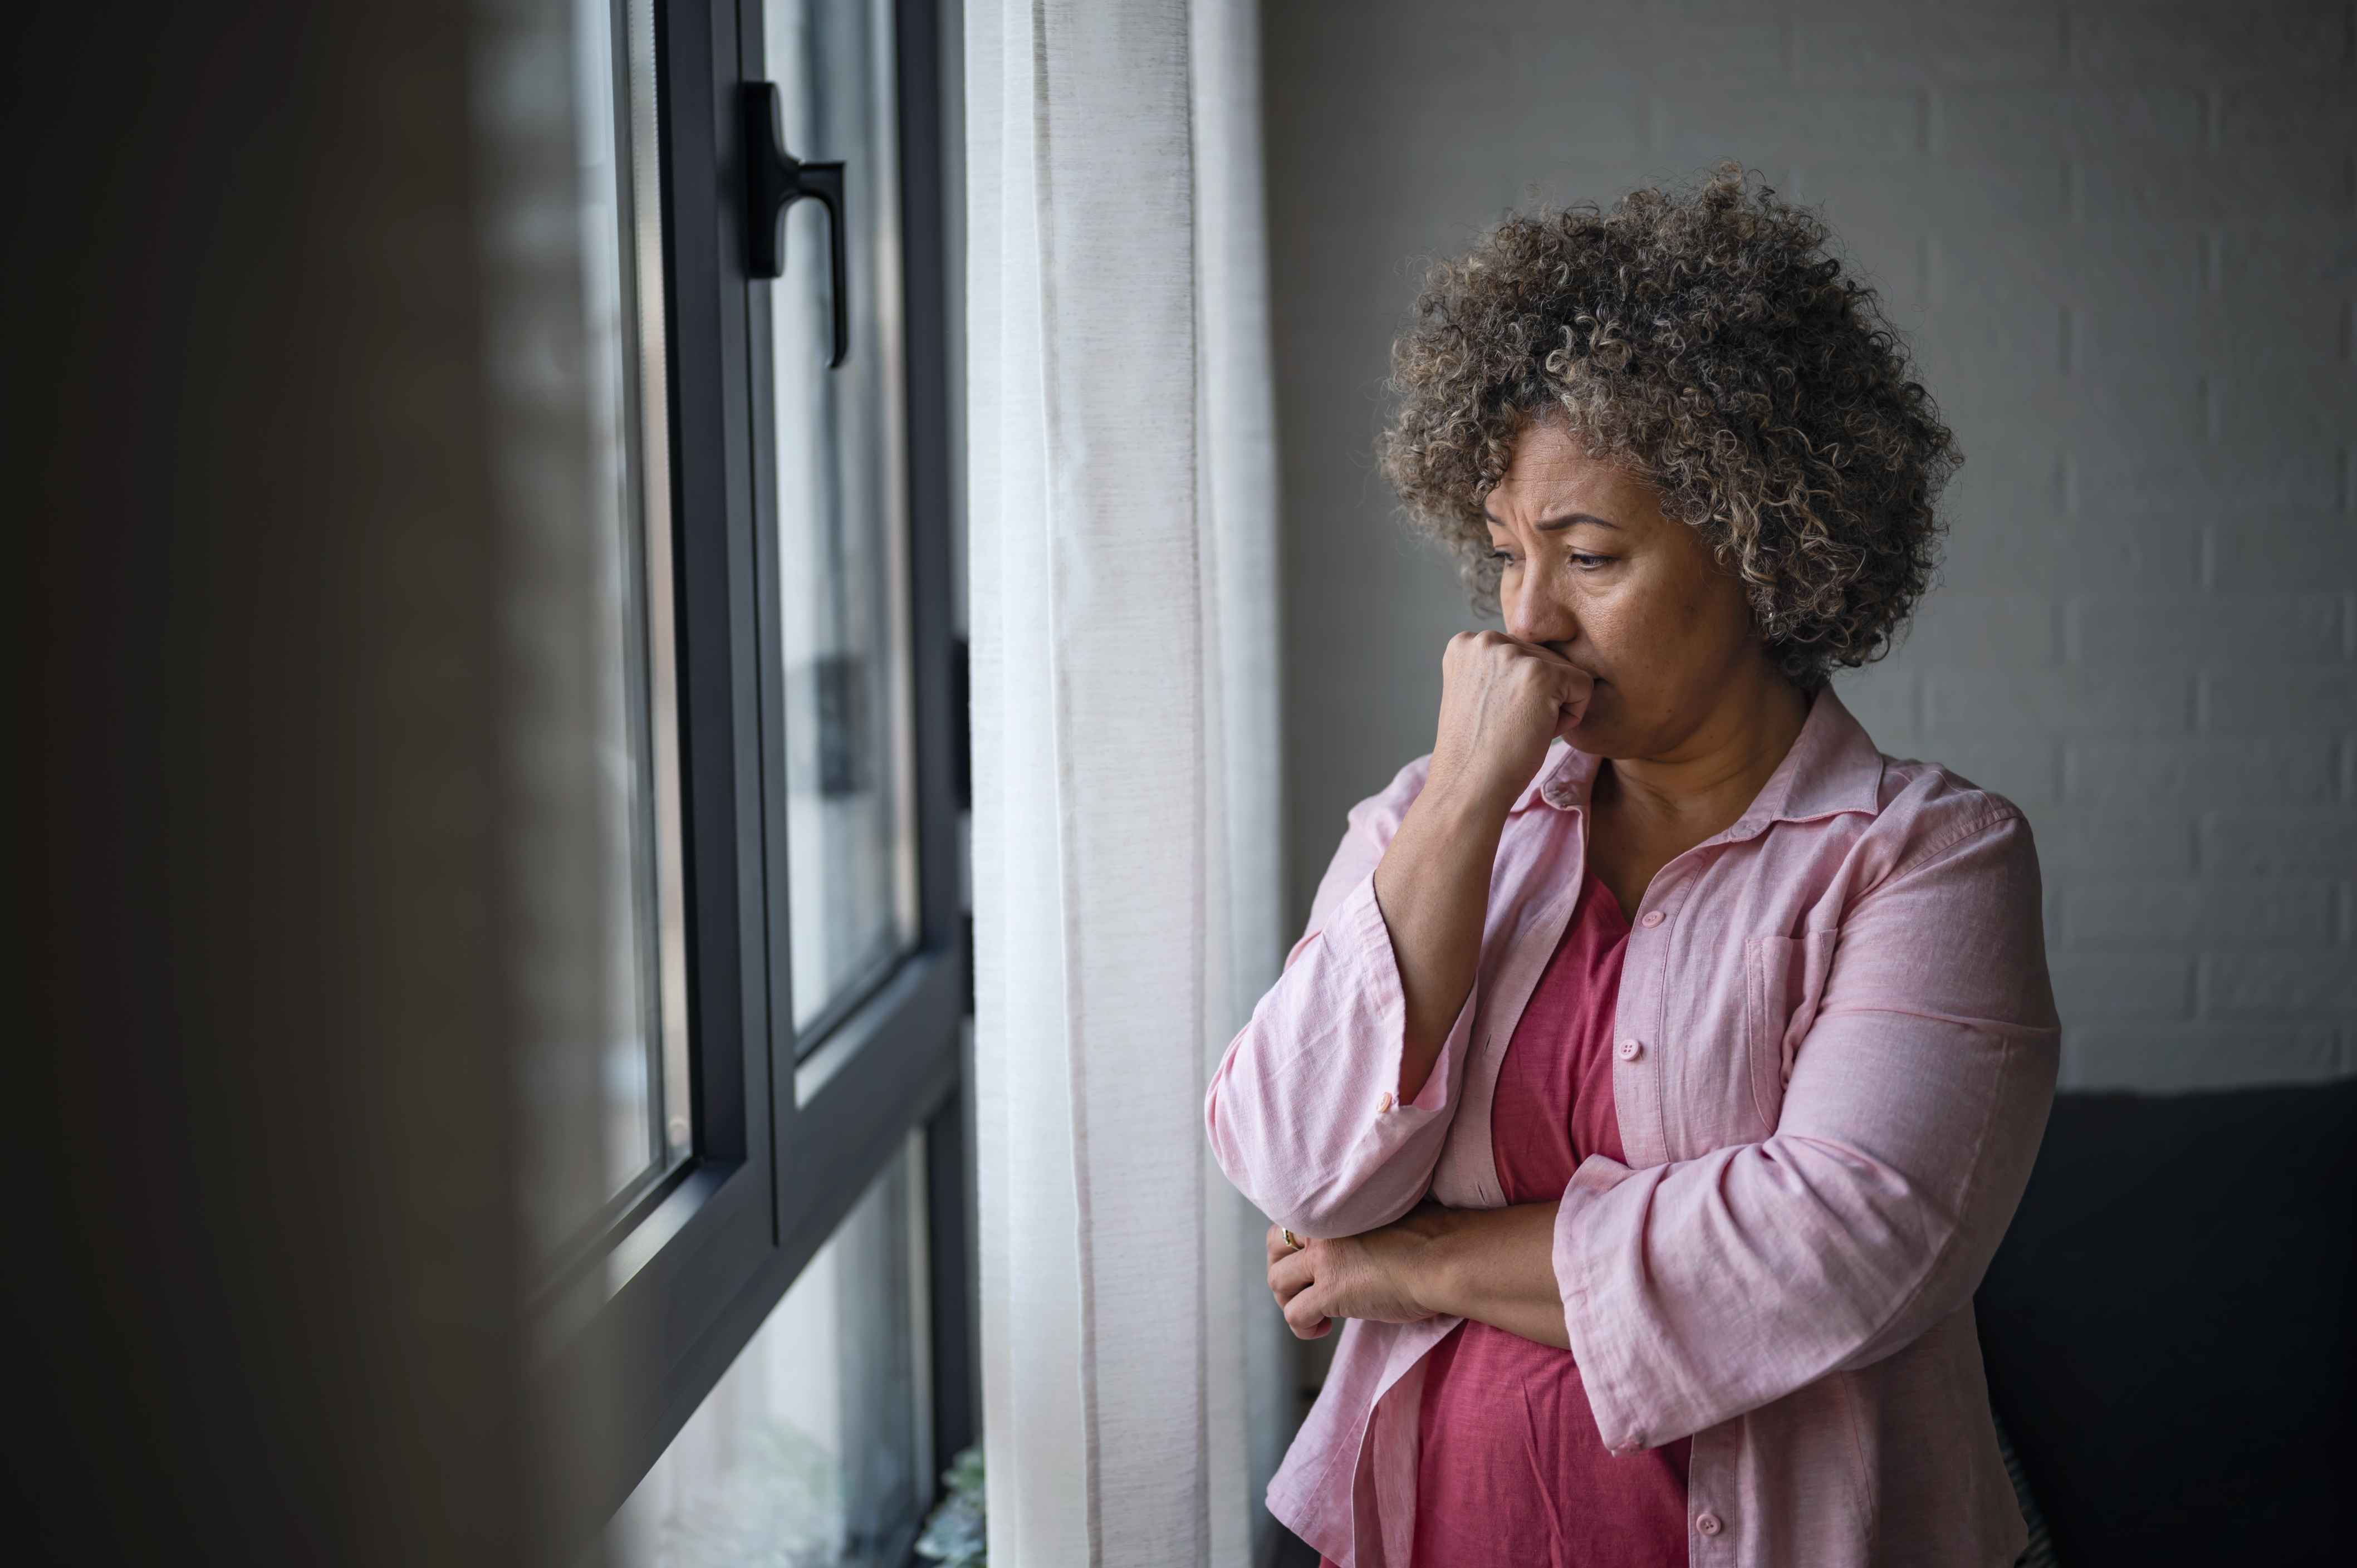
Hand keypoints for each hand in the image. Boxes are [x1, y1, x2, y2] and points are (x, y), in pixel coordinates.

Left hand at [1264, 1209, 1452, 1339]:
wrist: (1446, 1257)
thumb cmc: (1433, 1238)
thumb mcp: (1387, 1216)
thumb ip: (1359, 1225)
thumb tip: (1357, 1243)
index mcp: (1335, 1206)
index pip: (1291, 1220)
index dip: (1296, 1245)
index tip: (1313, 1264)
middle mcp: (1322, 1227)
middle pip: (1274, 1246)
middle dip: (1283, 1270)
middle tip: (1304, 1289)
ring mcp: (1323, 1259)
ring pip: (1277, 1281)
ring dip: (1290, 1301)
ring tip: (1317, 1314)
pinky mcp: (1330, 1292)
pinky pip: (1294, 1314)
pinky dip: (1302, 1327)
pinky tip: (1323, 1329)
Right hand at [1423, 631, 1594, 816]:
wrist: (1469, 785)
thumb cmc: (1476, 750)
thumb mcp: (1475, 692)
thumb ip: (1497, 667)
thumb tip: (1540, 656)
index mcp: (1464, 643)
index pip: (1520, 654)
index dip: (1516, 691)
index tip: (1494, 716)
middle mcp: (1485, 640)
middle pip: (1543, 659)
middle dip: (1537, 696)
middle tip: (1508, 726)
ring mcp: (1512, 654)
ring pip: (1564, 672)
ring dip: (1553, 705)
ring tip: (1520, 729)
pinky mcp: (1541, 673)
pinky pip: (1583, 686)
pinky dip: (1572, 715)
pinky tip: (1539, 731)